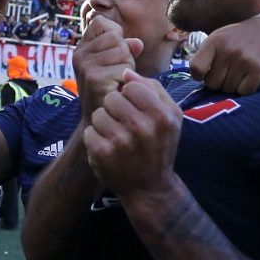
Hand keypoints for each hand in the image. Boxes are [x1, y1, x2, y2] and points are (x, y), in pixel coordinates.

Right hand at [74, 16, 143, 122]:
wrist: (102, 122)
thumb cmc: (111, 89)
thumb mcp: (114, 64)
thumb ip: (124, 48)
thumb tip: (137, 43)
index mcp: (82, 48)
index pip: (101, 23)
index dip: (115, 35)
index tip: (113, 55)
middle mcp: (80, 55)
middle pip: (115, 37)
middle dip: (124, 54)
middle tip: (117, 74)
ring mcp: (86, 67)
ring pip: (122, 52)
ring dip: (127, 68)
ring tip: (117, 82)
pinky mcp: (95, 79)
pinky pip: (124, 68)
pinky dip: (127, 80)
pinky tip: (118, 90)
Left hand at [83, 69, 181, 195]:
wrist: (150, 187)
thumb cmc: (159, 146)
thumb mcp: (170, 117)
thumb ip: (153, 89)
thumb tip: (126, 72)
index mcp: (162, 116)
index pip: (132, 86)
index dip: (130, 96)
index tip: (135, 109)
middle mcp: (143, 128)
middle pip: (112, 98)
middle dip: (115, 109)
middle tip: (125, 125)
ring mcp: (121, 142)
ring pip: (98, 114)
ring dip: (104, 124)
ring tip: (117, 138)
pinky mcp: (102, 154)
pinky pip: (89, 132)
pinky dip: (95, 139)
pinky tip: (109, 149)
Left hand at [190, 16, 259, 93]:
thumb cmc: (241, 38)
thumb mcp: (220, 38)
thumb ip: (206, 55)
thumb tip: (196, 78)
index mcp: (215, 41)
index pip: (196, 68)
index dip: (199, 75)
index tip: (206, 73)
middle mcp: (229, 51)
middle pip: (212, 84)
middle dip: (219, 81)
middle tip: (230, 71)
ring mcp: (245, 62)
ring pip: (228, 90)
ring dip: (234, 85)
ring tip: (242, 71)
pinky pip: (244, 92)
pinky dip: (246, 88)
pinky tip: (251, 76)